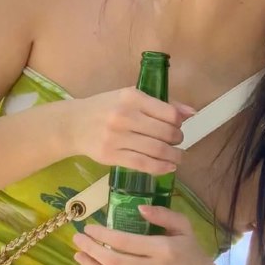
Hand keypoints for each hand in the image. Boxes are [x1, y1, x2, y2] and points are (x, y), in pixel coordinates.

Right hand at [67, 86, 196, 175]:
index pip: (169, 113)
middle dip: (177, 140)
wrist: (73, 124)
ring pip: (156, 150)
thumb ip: (161, 104)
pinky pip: (142, 164)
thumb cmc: (105, 108)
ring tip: (177, 157)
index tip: (179, 127)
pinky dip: (160, 168)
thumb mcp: (130, 97)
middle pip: (165, 133)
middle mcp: (124, 116)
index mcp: (132, 97)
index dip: (179, 123)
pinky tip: (168, 167)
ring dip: (174, 156)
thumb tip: (191, 113)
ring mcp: (116, 137)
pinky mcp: (111, 155)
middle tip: (177, 142)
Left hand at [72, 204, 220, 264]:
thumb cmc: (190, 252)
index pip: (125, 242)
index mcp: (164, 249)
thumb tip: (139, 209)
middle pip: (114, 262)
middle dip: (91, 250)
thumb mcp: (183, 227)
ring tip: (80, 256)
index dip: (103, 235)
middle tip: (77, 239)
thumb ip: (163, 215)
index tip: (89, 228)